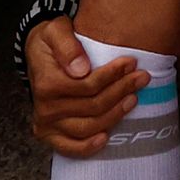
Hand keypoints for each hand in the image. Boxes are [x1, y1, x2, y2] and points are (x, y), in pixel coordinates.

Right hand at [24, 16, 153, 158]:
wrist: (39, 55)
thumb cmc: (51, 41)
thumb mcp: (56, 31)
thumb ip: (68, 46)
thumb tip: (81, 69)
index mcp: (47, 84)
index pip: (89, 85)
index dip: (113, 75)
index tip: (131, 63)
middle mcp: (45, 108)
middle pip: (93, 106)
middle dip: (121, 91)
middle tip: (141, 78)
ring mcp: (46, 124)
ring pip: (88, 127)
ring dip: (115, 114)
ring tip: (133, 98)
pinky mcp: (49, 135)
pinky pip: (70, 148)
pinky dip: (88, 147)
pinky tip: (106, 137)